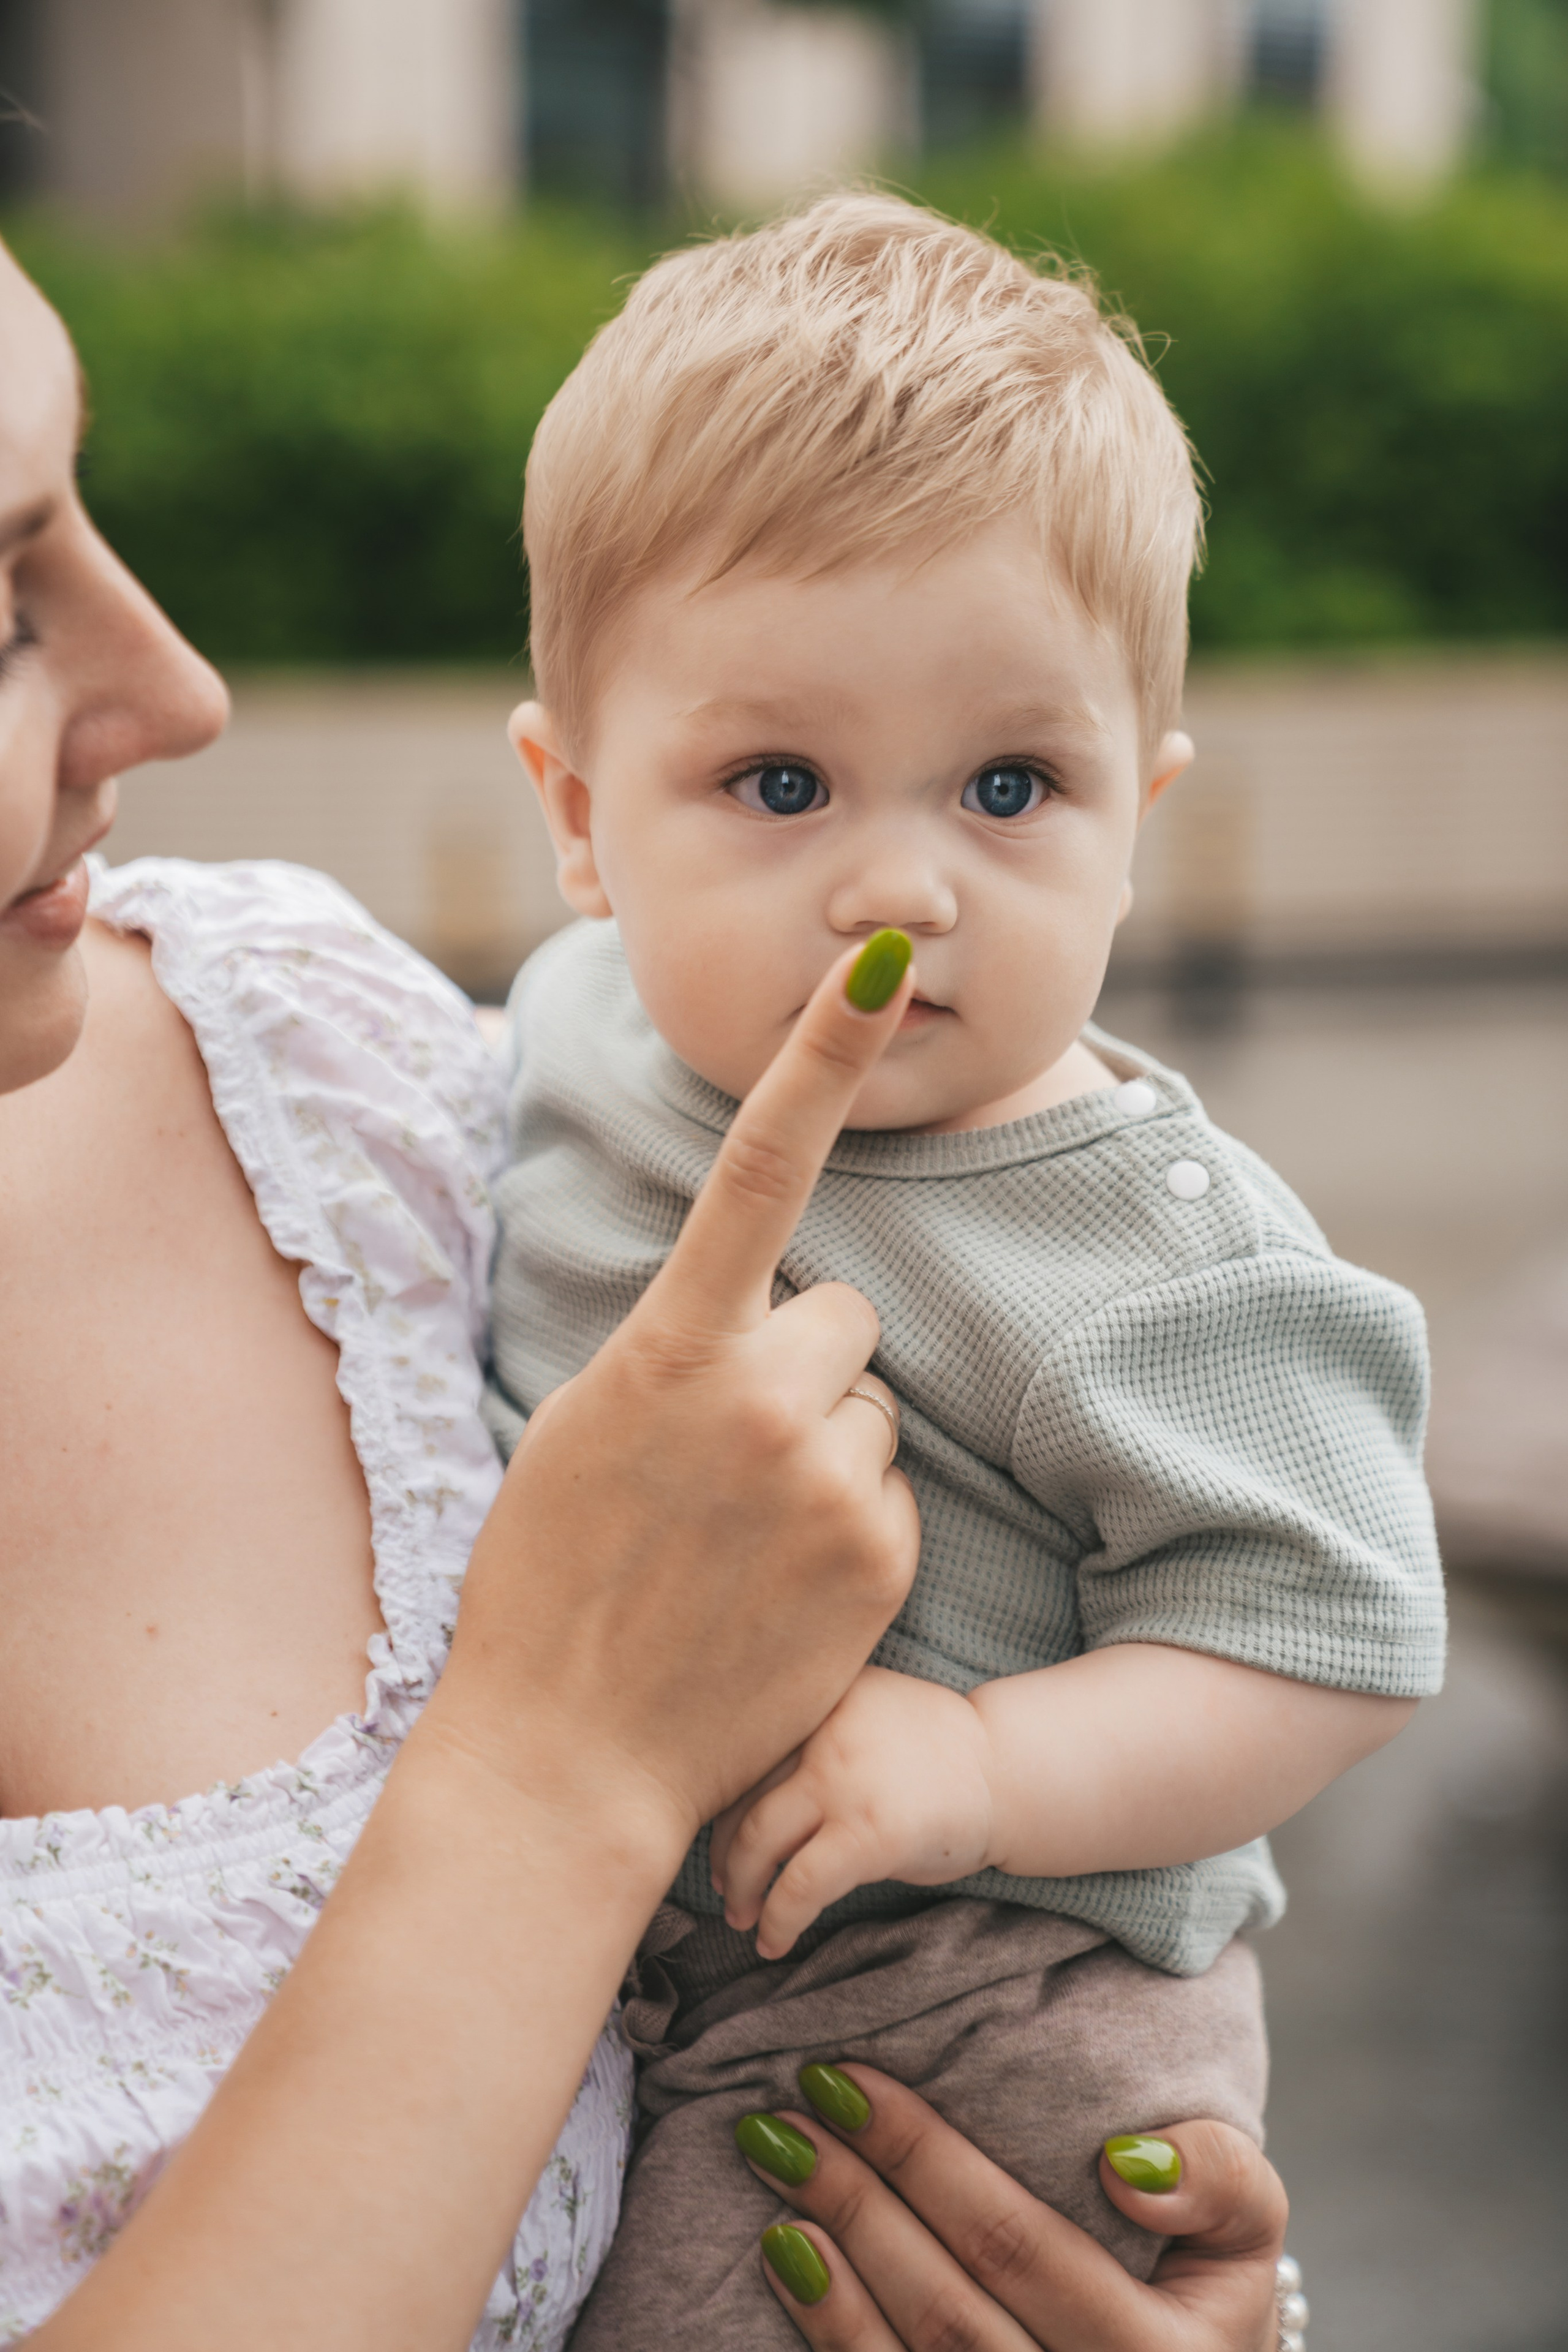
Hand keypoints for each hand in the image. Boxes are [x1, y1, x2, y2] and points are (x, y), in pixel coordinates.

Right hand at [426, 936, 924, 1867]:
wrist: (571, 1755)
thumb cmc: (553, 1580)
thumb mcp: (580, 1425)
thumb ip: (672, 1346)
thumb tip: (748, 1295)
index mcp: (671, 1347)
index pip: (761, 1167)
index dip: (823, 1055)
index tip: (882, 966)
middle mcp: (761, 1396)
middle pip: (845, 1315)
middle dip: (807, 1365)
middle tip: (730, 1457)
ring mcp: (828, 1480)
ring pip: (874, 1406)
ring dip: (831, 1449)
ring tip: (747, 1535)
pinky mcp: (881, 1558)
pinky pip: (894, 1492)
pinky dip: (853, 1528)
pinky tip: (783, 1587)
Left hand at [710, 1666, 995, 1956]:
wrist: (1009, 1772)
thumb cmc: (935, 1749)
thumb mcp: (865, 1709)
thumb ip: (811, 1728)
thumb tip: (734, 1785)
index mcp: (819, 1693)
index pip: (744, 1750)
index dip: (720, 1800)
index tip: (717, 1835)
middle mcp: (822, 1728)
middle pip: (740, 1794)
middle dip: (723, 1851)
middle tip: (725, 1888)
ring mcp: (844, 1780)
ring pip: (757, 1841)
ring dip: (741, 1889)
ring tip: (742, 1918)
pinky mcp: (867, 1834)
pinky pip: (798, 1886)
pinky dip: (778, 1920)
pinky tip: (774, 1941)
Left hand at [742, 2066, 1286, 2351]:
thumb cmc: (1202, 2307)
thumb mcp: (1243, 2240)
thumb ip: (1216, 2181)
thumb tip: (1124, 2161)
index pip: (1020, 2248)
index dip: (924, 2160)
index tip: (846, 2077)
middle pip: (946, 2310)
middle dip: (856, 2195)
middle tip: (789, 2104)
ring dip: (826, 2261)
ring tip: (773, 2161)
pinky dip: (829, 2334)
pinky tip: (787, 2258)